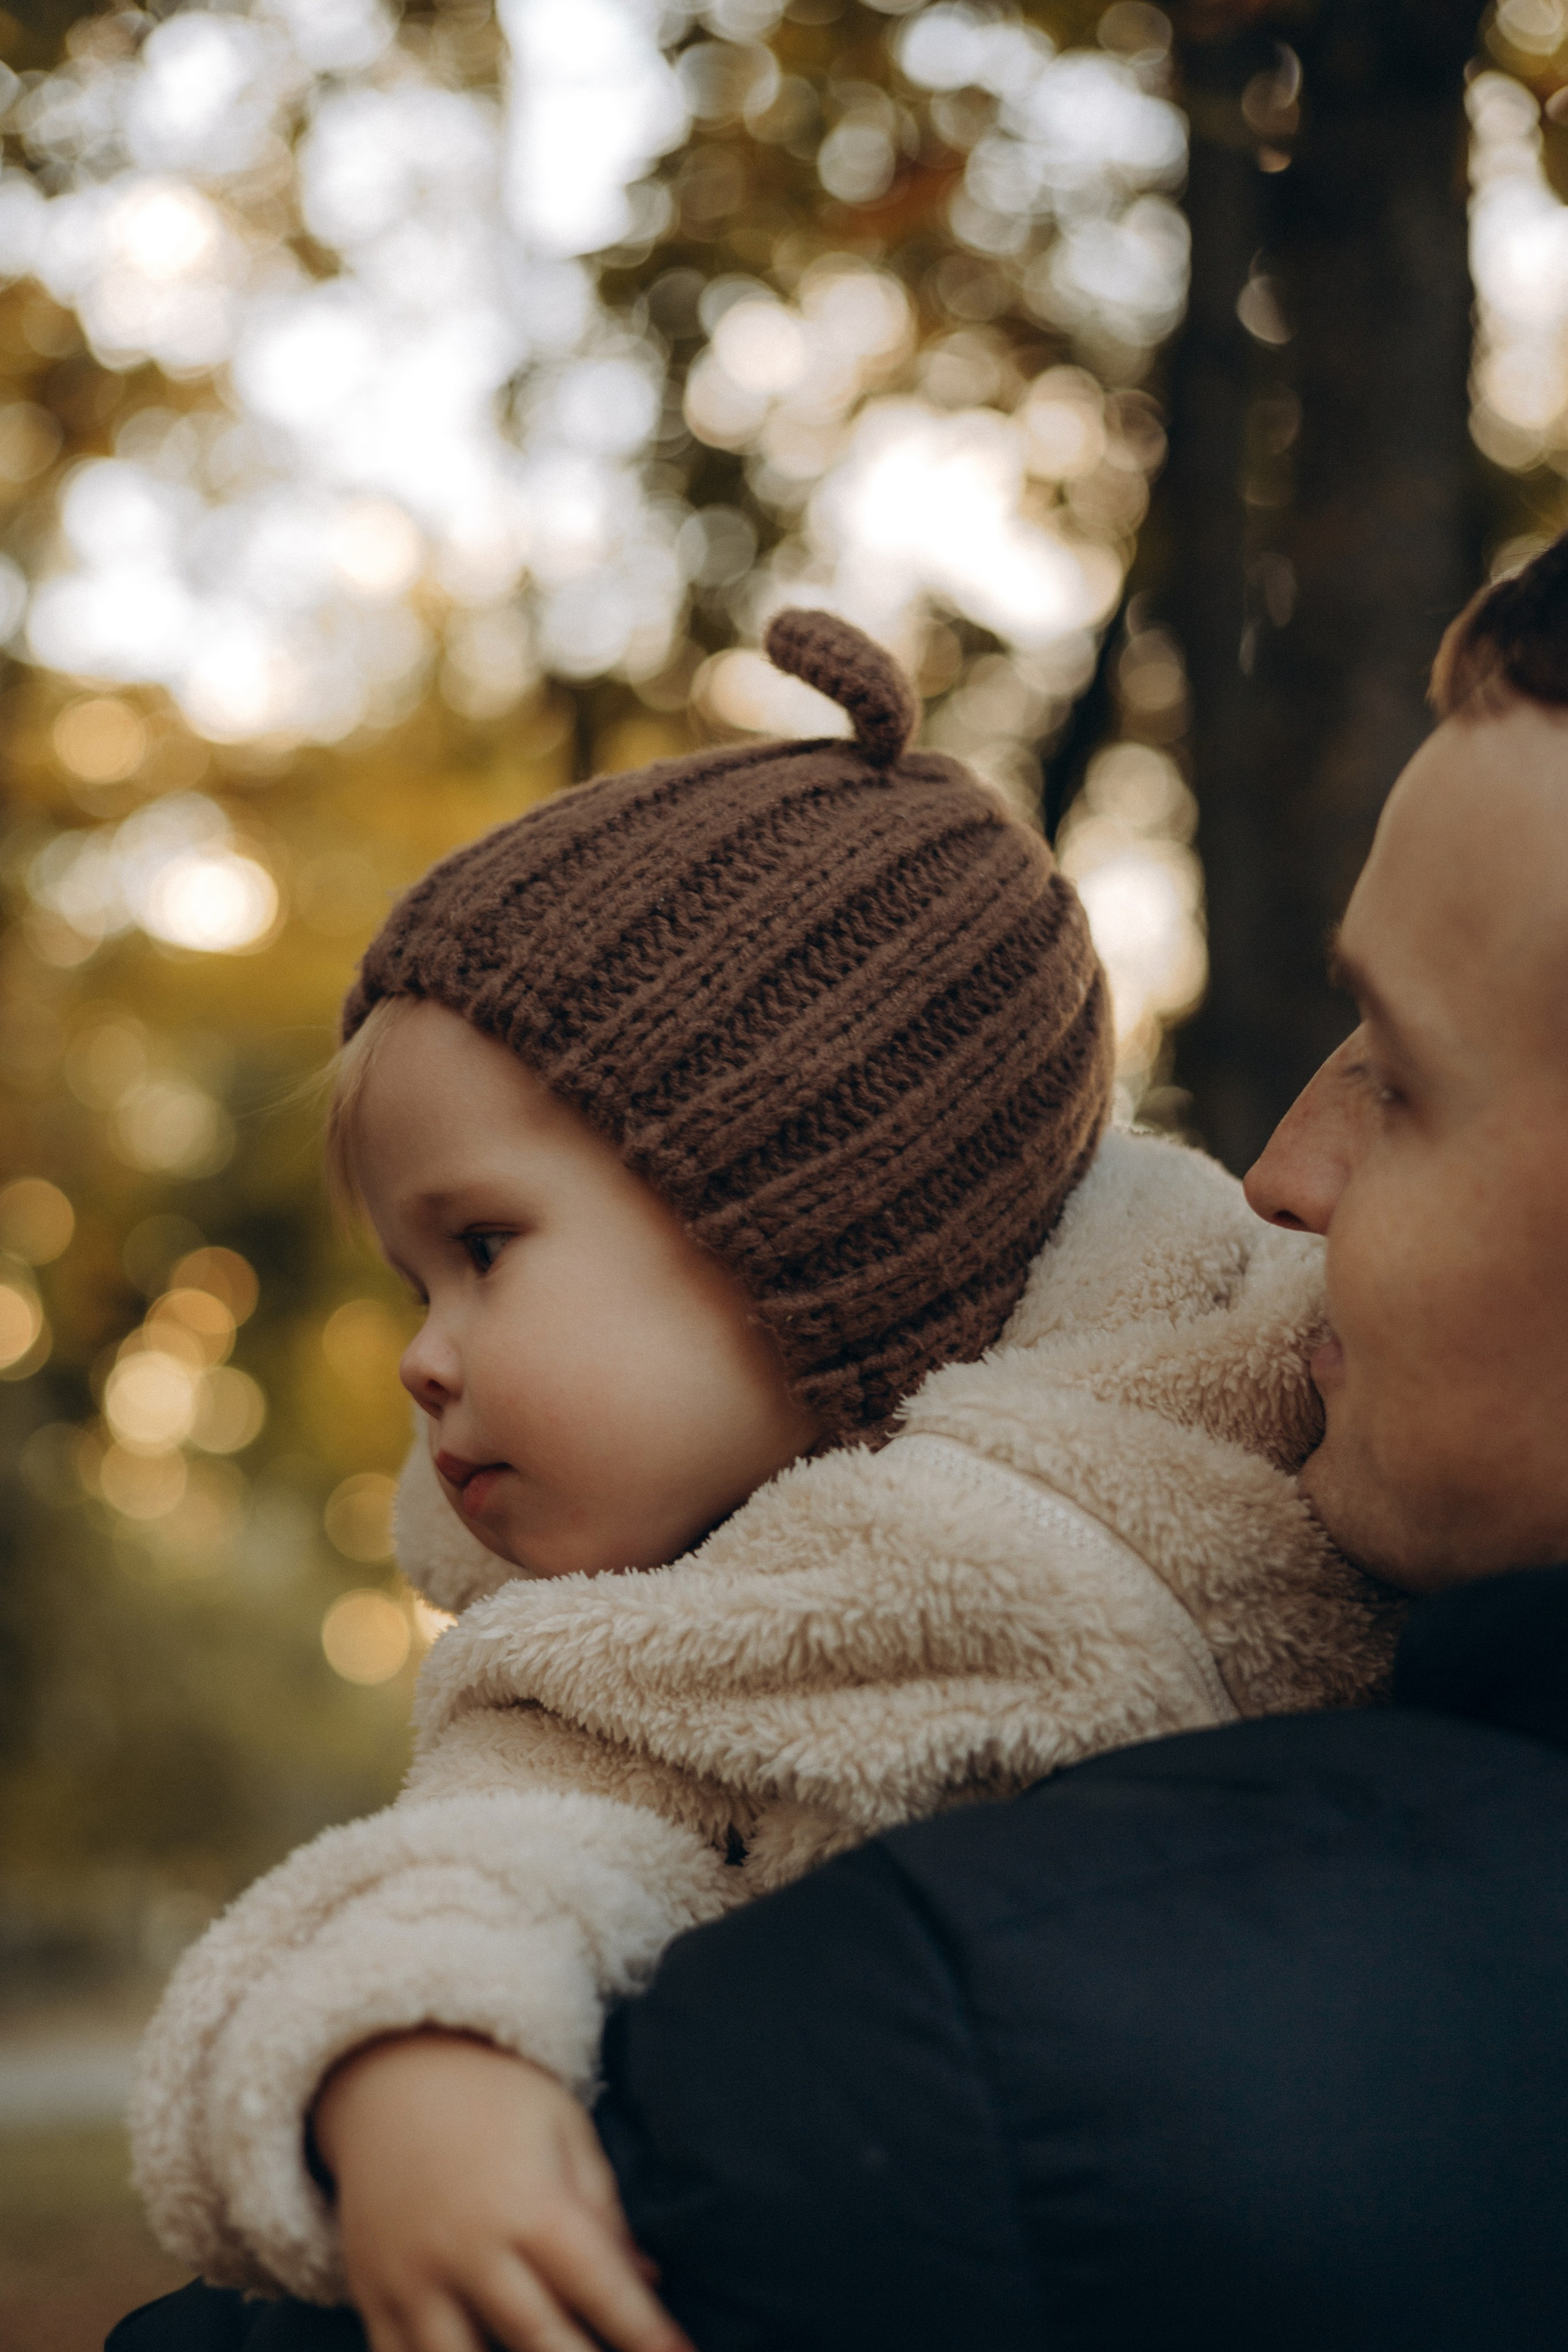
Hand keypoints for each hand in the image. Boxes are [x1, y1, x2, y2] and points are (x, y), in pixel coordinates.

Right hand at [312, 2028, 691, 2351]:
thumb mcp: (565, 2129)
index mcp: (533, 2204)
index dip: (648, 2336)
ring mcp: (416, 2279)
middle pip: (541, 2344)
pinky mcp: (373, 2295)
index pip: (603, 2288)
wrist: (388, 2072)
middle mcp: (473, 2250)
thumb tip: (647, 2280)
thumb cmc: (495, 2098)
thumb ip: (604, 2209)